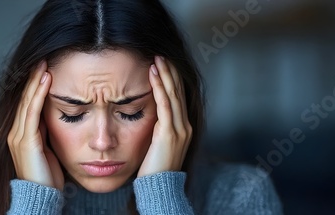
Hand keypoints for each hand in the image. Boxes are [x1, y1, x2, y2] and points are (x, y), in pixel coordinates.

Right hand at [7, 61, 63, 189]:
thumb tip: (56, 116)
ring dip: (36, 81)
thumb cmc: (48, 176)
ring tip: (45, 64)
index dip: (35, 85)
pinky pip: (32, 112)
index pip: (27, 103)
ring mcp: (18, 136)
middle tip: (43, 58)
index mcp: (21, 134)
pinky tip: (46, 80)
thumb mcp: (48, 148)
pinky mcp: (25, 140)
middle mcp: (15, 132)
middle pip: (24, 98)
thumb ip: (47, 132)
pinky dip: (38, 94)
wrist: (42, 196)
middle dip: (34, 78)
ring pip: (27, 102)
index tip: (45, 68)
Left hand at [137, 56, 192, 176]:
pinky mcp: (169, 133)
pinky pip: (165, 105)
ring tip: (157, 59)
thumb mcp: (158, 144)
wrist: (159, 187)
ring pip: (173, 95)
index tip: (163, 64)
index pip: (178, 97)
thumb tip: (149, 115)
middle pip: (178, 92)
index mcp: (183, 128)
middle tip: (160, 54)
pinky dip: (159, 87)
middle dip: (170, 72)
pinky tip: (153, 75)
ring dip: (165, 75)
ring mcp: (180, 129)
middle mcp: (185, 125)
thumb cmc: (154, 169)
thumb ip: (158, 128)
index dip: (172, 79)